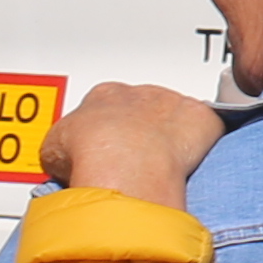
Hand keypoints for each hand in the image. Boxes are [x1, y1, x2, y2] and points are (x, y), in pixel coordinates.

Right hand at [43, 83, 225, 202]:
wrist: (122, 160)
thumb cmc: (89, 155)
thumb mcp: (54, 151)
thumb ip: (66, 148)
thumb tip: (69, 162)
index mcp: (104, 95)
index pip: (109, 108)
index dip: (109, 133)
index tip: (110, 153)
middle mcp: (140, 94)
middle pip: (146, 110)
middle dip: (143, 133)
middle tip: (139, 163)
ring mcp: (173, 104)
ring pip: (178, 118)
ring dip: (174, 138)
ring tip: (164, 168)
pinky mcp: (203, 118)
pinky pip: (208, 127)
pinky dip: (204, 143)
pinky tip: (195, 162)